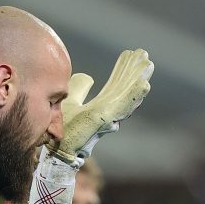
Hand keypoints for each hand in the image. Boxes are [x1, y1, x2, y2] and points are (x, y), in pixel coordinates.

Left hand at [50, 48, 153, 166]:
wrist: (56, 150)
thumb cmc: (62, 131)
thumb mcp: (70, 101)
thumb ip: (79, 89)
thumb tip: (87, 77)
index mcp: (100, 107)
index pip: (115, 86)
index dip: (123, 70)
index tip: (130, 54)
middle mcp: (106, 112)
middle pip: (123, 88)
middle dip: (133, 71)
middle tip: (143, 53)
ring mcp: (106, 117)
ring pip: (126, 95)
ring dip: (138, 78)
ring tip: (148, 63)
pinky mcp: (102, 120)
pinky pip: (121, 106)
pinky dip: (134, 95)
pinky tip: (145, 83)